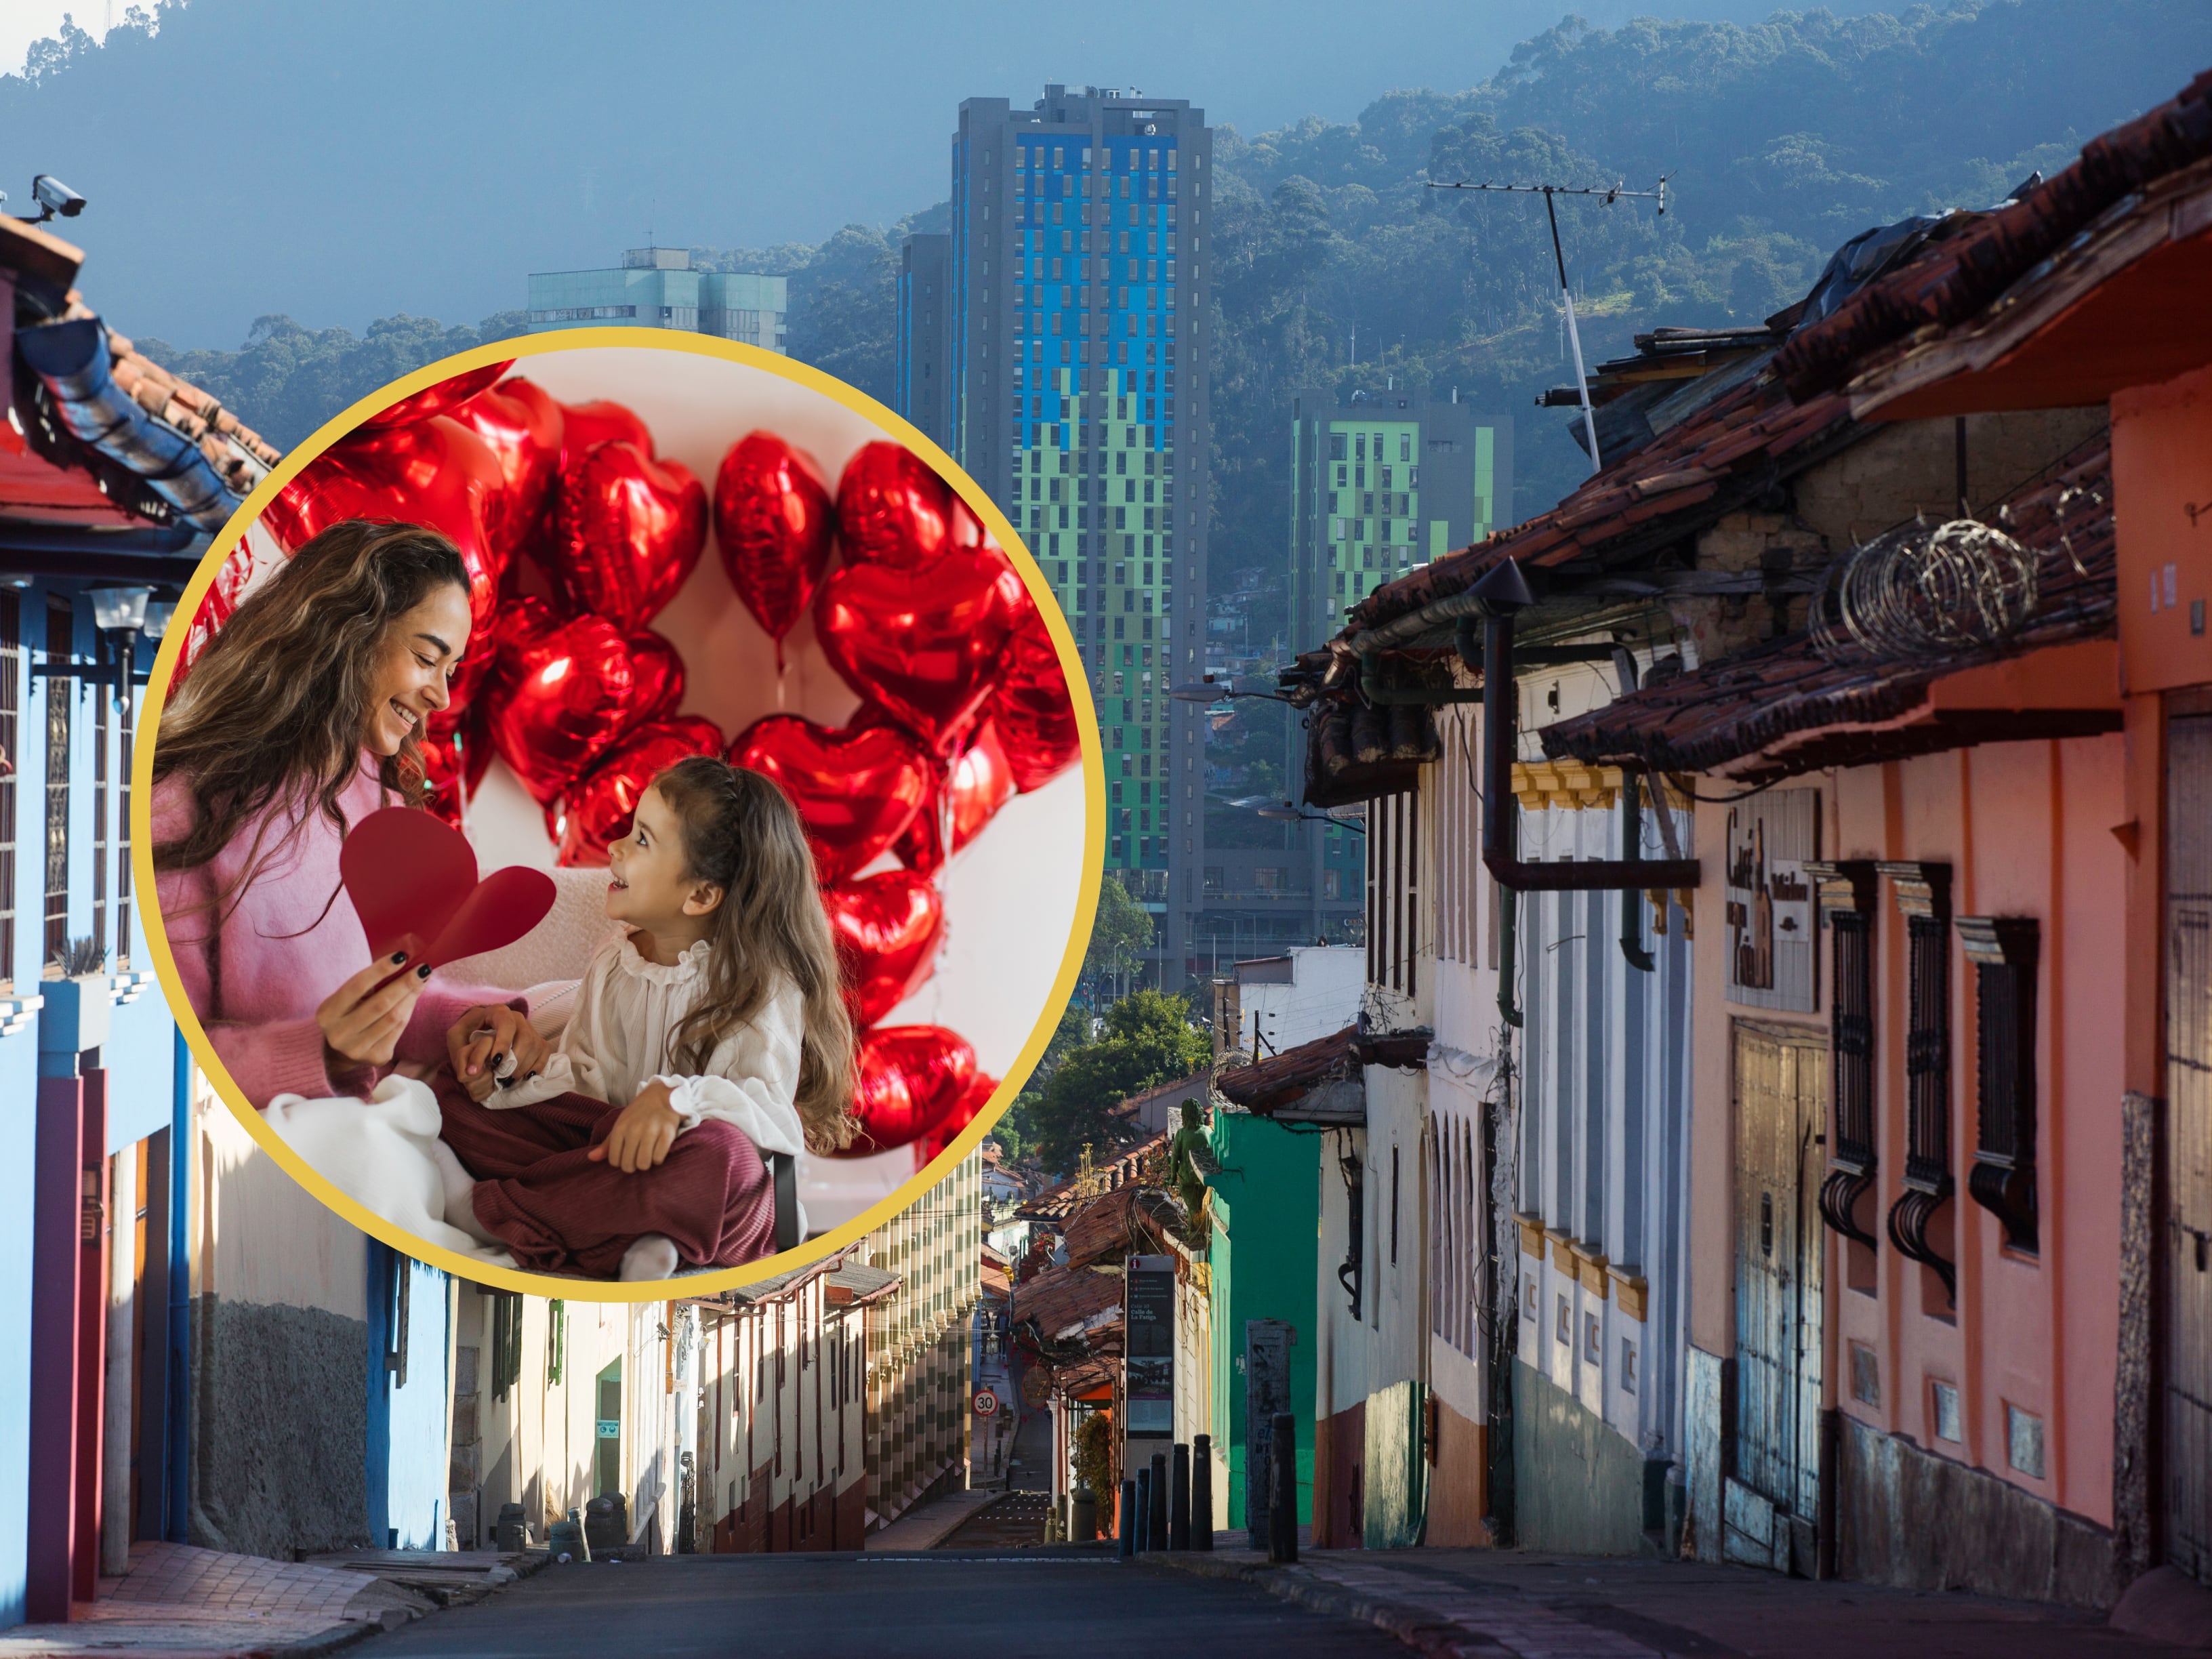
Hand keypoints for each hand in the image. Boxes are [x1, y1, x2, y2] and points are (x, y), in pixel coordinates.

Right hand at [317, 953, 430, 1070]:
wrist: (343, 1050)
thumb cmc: (349, 1013)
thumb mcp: (349, 998)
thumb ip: (369, 983)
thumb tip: (404, 962)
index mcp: (327, 1013)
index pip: (357, 986)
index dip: (381, 970)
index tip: (402, 956)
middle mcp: (339, 1034)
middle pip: (380, 1003)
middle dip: (404, 983)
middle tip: (422, 968)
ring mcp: (357, 1049)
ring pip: (393, 1017)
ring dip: (411, 996)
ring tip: (421, 981)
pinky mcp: (376, 1057)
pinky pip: (399, 1029)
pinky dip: (408, 1010)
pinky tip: (413, 998)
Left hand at [446, 1004, 548, 1103]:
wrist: (478, 1036)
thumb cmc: (467, 1036)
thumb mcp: (455, 1039)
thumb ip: (459, 1053)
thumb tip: (471, 1072)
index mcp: (496, 1012)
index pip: (506, 1022)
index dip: (504, 1042)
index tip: (495, 1061)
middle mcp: (517, 1017)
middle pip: (526, 1037)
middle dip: (514, 1061)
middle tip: (500, 1076)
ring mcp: (530, 1028)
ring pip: (536, 1046)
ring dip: (523, 1067)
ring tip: (507, 1079)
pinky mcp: (538, 1040)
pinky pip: (545, 1052)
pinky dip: (536, 1066)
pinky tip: (523, 1075)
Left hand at [589, 1082, 681, 1173]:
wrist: (662, 1096)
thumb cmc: (639, 1113)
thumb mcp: (621, 1124)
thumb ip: (607, 1143)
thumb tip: (591, 1158)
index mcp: (620, 1128)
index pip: (614, 1160)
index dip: (620, 1162)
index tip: (626, 1156)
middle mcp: (634, 1130)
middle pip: (628, 1165)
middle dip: (633, 1165)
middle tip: (638, 1157)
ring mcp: (651, 1131)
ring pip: (643, 1164)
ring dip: (646, 1163)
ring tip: (648, 1155)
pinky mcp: (667, 1133)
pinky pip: (659, 1158)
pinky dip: (658, 1159)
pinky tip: (657, 1151)